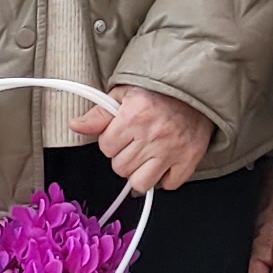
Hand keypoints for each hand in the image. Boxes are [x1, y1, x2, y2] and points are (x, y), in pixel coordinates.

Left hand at [74, 84, 211, 194]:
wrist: (196, 87)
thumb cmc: (160, 90)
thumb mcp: (124, 94)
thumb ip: (99, 114)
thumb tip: (76, 126)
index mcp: (134, 116)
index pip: (106, 148)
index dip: (111, 141)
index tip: (121, 134)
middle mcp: (153, 134)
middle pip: (120, 168)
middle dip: (124, 157)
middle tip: (135, 143)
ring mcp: (172, 150)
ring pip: (140, 183)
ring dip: (140, 172)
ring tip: (146, 155)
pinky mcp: (189, 159)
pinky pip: (168, 185)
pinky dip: (165, 178)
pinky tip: (164, 162)